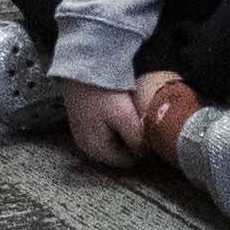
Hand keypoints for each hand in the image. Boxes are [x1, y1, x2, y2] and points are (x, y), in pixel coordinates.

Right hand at [60, 70, 190, 167]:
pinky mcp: (80, 121)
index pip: (126, 162)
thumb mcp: (124, 116)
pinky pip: (101, 130)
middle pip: (117, 153)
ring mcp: (81, 134)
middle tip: (141, 122)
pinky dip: (112, 123)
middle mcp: (86, 147)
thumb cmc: (103, 92)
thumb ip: (136, 139)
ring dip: (122, 132)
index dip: (141, 149)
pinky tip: (118, 108)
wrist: (81, 68)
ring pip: (110, 141)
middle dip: (131, 141)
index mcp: (97, 150)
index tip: (150, 133)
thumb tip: (146, 154)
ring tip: (130, 114)